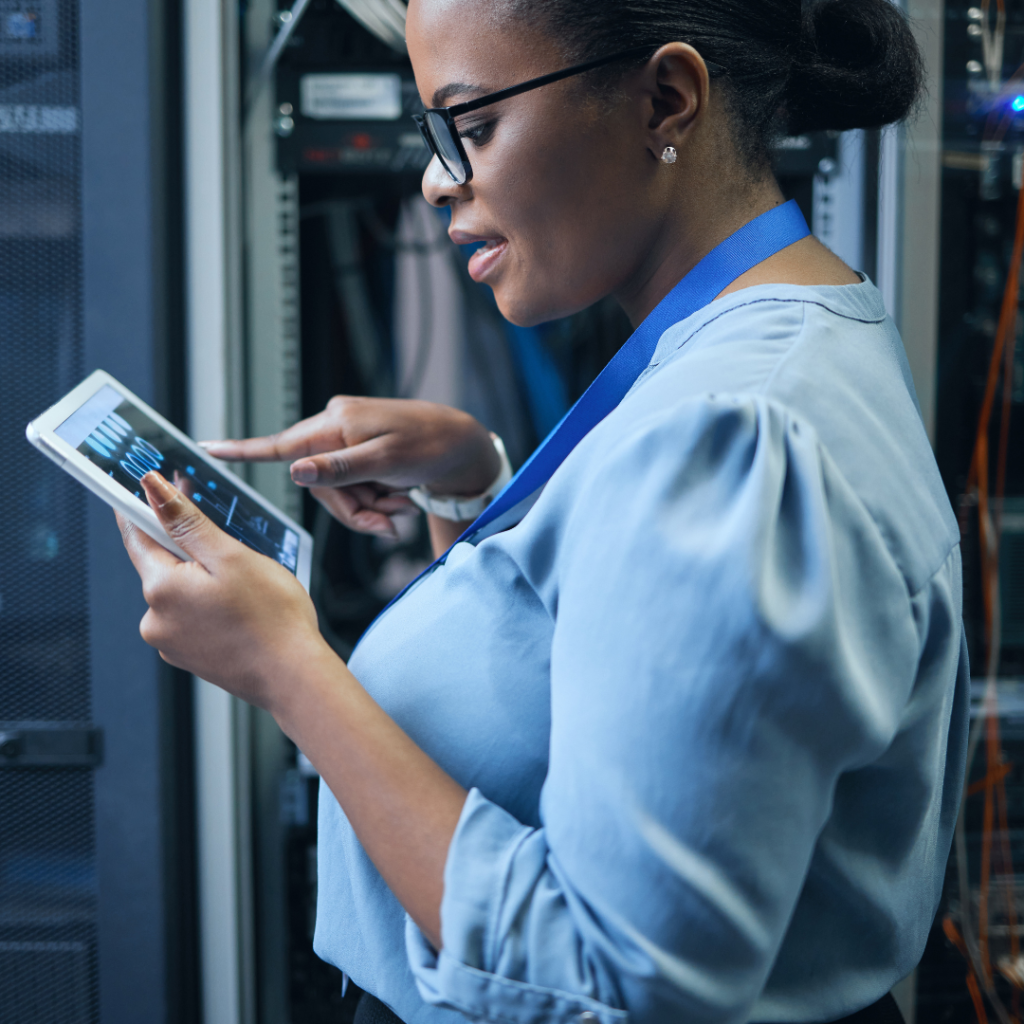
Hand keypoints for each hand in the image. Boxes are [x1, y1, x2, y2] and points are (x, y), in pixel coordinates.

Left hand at [117, 471, 329, 713]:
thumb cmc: (273, 620)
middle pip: (161, 563)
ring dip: (203, 578)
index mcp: (162, 588)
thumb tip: (154, 490)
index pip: (136, 534)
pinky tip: (239, 608)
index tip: (154, 490)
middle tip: (228, 545)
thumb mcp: (232, 557)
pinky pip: (190, 616)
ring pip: (179, 591)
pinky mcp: (188, 655)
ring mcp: (170, 641)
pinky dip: (209, 605)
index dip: (145, 507)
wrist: (294, 677)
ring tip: (245, 587)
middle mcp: (156, 618)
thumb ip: (187, 522)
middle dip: (189, 547)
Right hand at [200, 396, 499, 537]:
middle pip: (319, 488)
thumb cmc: (431, 446)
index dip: (241, 451)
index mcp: (336, 423)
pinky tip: (402, 501)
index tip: (205, 449)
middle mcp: (336, 430)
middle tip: (391, 518)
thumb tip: (296, 471)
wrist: (464, 446)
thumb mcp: (388, 461)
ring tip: (403, 506)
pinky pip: (356, 493)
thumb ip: (341, 468)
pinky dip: (378, 505)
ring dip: (371, 511)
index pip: (281, 443)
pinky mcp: (361, 458)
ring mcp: (348, 445)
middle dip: (354, 510)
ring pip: (339, 497)